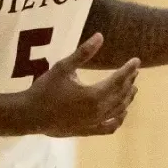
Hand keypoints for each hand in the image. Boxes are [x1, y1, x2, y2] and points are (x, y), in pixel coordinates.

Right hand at [20, 33, 140, 136]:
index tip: (137, 60)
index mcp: (94, 95)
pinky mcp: (88, 131)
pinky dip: (119, 120)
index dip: (129, 69)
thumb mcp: (62, 67)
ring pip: (119, 110)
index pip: (119, 79)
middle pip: (121, 94)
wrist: (30, 115)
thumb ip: (83, 53)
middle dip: (129, 81)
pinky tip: (122, 114)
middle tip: (134, 71)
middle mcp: (98, 110)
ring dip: (127, 98)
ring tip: (132, 88)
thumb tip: (100, 36)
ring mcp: (94, 123)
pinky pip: (110, 127)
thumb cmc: (44, 90)